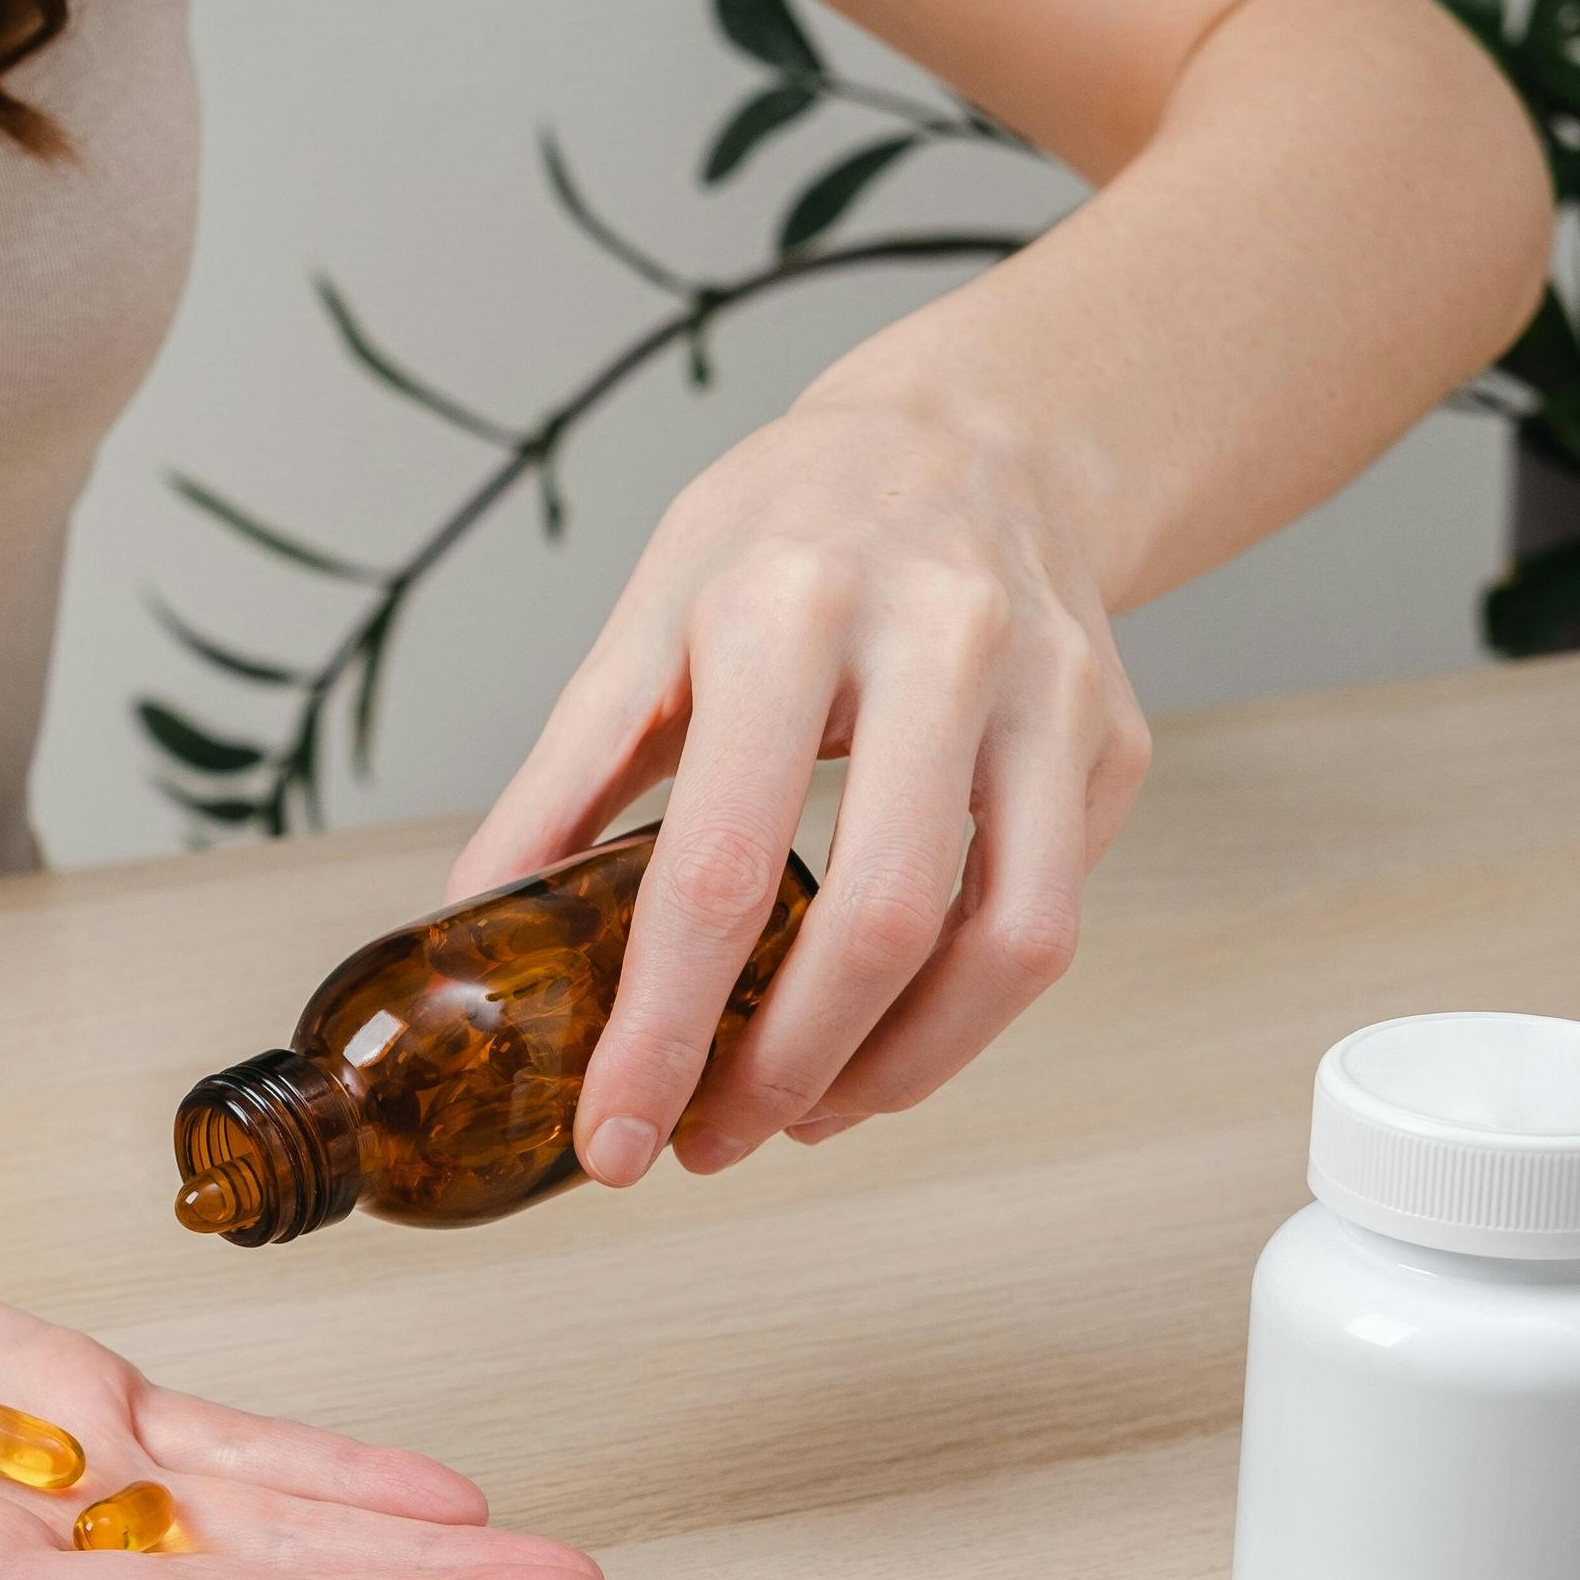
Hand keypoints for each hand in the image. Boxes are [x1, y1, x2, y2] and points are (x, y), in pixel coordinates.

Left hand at [453, 392, 1149, 1180]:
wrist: (973, 435)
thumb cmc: (786, 532)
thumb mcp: (646, 621)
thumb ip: (560, 784)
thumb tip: (465, 932)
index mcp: (783, 608)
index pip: (719, 865)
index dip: (662, 1028)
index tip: (612, 1137)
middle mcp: (940, 642)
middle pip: (880, 923)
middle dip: (783, 1074)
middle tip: (704, 1143)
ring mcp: (1050, 695)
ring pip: (1009, 944)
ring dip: (893, 1071)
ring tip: (796, 1117)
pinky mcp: (1113, 742)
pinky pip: (1048, 918)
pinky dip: (962, 1014)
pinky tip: (879, 1038)